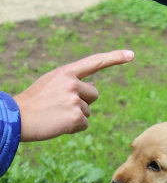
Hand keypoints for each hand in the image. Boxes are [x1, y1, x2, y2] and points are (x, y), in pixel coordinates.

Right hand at [14, 49, 134, 141]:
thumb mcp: (51, 83)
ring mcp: (75, 100)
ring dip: (76, 116)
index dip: (115, 58)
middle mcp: (72, 83)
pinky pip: (84, 124)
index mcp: (66, 72)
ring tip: (56, 114)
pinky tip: (59, 124)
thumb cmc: (35, 101)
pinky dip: (73, 127)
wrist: (19, 118)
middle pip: (94, 94)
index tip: (131, 54)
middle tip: (61, 106)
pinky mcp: (75, 117)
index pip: (95, 62)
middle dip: (84, 102)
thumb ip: (73, 82)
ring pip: (88, 111)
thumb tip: (94, 89)